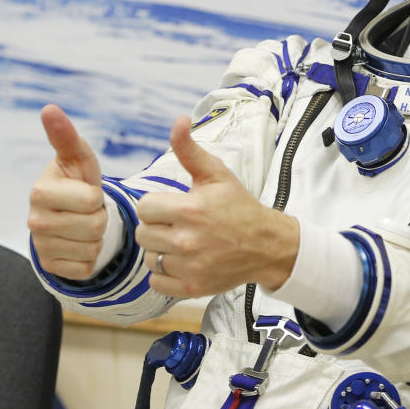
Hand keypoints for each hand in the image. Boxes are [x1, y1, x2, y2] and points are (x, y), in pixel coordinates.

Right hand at [28, 104, 105, 279]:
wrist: (68, 213)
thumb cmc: (76, 180)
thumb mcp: (76, 157)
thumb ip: (65, 136)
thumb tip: (49, 108)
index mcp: (39, 192)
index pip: (91, 200)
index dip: (97, 195)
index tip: (84, 191)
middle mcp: (33, 222)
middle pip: (94, 226)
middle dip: (98, 216)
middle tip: (86, 210)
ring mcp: (40, 247)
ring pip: (92, 247)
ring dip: (96, 236)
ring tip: (82, 224)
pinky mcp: (50, 268)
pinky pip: (86, 267)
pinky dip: (90, 256)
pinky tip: (78, 243)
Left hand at [135, 116, 299, 297]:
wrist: (266, 245)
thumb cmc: (238, 206)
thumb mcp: (216, 174)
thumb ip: (190, 150)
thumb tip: (178, 121)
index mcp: (189, 209)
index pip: (144, 207)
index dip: (157, 205)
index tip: (174, 206)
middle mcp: (186, 240)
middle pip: (143, 233)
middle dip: (158, 226)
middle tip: (179, 224)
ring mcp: (189, 267)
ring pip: (149, 257)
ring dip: (161, 250)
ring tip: (182, 242)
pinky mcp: (191, 288)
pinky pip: (157, 281)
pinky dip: (165, 273)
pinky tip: (183, 261)